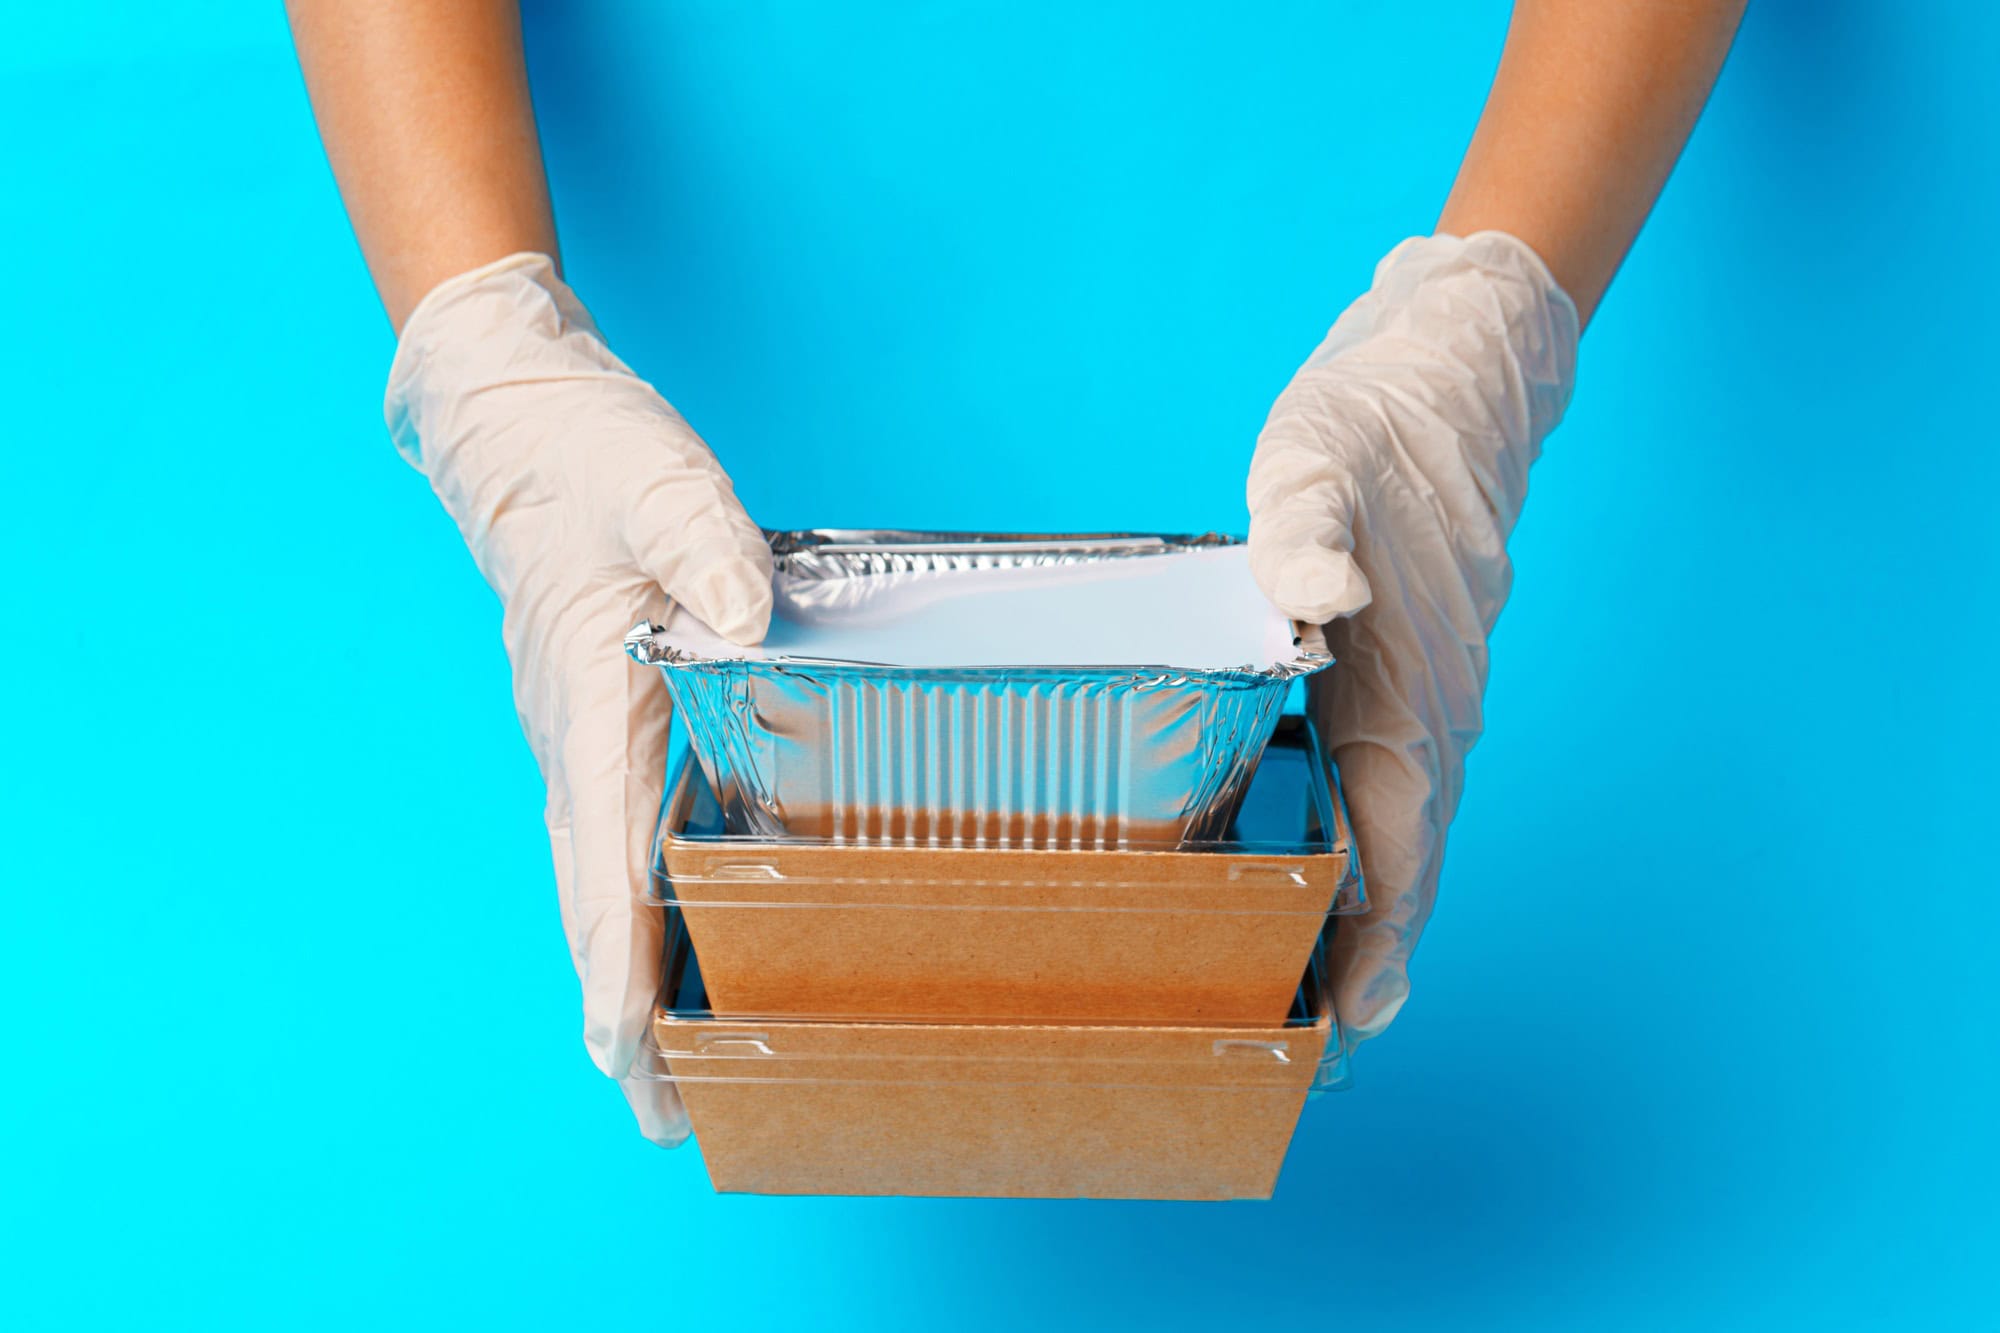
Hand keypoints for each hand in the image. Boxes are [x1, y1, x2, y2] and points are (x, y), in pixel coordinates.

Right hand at [385, 253, 771, 1143]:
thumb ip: (705, 548)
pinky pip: (615, 826)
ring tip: (662, 1069)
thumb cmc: (584, 451)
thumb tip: (740, 621)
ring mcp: (580, 727)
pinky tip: (674, 940)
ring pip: (598, 869)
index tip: (626, 1042)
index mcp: (589, 688)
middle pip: (592, 889)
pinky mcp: (601, 712)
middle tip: (657, 1112)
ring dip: (627, 966)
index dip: (615, 950)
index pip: (599, 844)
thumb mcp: (660, 481)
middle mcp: (574, 729)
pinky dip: (634, 898)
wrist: (518, 415)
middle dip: (620, 1001)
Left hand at [1247, 232, 1579, 1047]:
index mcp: (1408, 677)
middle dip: (1367, 950)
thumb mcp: (1316, 455)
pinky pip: (1384, 781)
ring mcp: (1422, 694)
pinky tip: (1320, 871)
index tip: (1357, 1013)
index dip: (1382, 928)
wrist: (1452, 375)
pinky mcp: (1400, 674)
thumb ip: (1304, 524)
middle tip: (1314, 1040)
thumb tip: (1317, 593)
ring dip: (1365, 909)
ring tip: (1314, 988)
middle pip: (1403, 856)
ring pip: (1398, 827)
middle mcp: (1428, 706)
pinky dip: (1360, 844)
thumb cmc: (1378, 420)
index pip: (1402, 832)